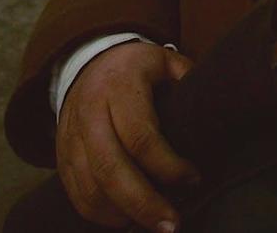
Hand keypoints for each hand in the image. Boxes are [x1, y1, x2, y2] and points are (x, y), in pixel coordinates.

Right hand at [56, 41, 196, 230]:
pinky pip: (76, 194)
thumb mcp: (164, 60)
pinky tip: (128, 220)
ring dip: (123, 214)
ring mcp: (71, 137)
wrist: (85, 62)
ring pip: (90, 187)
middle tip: (173, 224)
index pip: (140, 136)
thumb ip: (189, 79)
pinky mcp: (61, 156)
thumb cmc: (136, 67)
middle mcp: (90, 112)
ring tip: (155, 225)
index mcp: (119, 86)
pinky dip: (100, 214)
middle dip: (144, 203)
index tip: (194, 179)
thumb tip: (215, 109)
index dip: (168, 165)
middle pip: (111, 169)